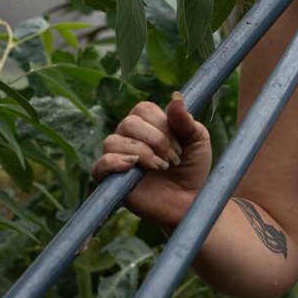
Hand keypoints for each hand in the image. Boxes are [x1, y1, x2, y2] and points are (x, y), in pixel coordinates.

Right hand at [91, 95, 212, 229]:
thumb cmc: (192, 169)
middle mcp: (128, 136)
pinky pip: (99, 165)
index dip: (162, 125)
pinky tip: (133, 167)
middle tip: (173, 160)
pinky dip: (114, 163)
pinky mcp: (110, 180)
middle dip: (156, 141)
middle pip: (129, 123)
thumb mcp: (198, 140)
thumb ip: (186, 121)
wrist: (190, 201)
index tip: (179, 146)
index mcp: (146, 123)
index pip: (143, 109)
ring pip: (113, 141)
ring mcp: (117, 157)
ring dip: (142, 154)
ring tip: (161, 168)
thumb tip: (176, 97)